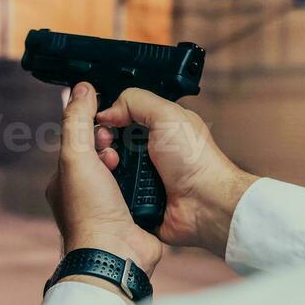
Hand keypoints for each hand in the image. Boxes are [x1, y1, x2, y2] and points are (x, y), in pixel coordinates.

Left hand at [46, 82, 162, 281]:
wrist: (116, 253)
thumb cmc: (90, 210)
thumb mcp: (76, 156)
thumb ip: (77, 120)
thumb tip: (81, 88)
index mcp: (65, 183)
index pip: (78, 145)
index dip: (91, 131)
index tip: (104, 129)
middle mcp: (86, 196)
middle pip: (102, 157)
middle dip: (113, 146)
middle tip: (117, 149)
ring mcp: (110, 208)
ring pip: (124, 173)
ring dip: (132, 164)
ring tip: (134, 163)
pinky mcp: (133, 216)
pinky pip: (141, 190)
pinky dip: (146, 182)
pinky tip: (152, 176)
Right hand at [95, 88, 257, 258]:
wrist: (203, 202)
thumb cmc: (196, 160)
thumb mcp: (167, 115)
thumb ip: (136, 101)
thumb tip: (107, 111)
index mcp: (156, 127)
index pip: (119, 117)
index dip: (107, 119)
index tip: (101, 122)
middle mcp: (147, 151)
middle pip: (108, 143)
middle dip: (102, 143)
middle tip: (106, 146)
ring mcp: (140, 176)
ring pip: (106, 168)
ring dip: (104, 167)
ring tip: (110, 166)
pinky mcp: (135, 199)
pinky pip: (112, 192)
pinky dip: (109, 189)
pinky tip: (109, 185)